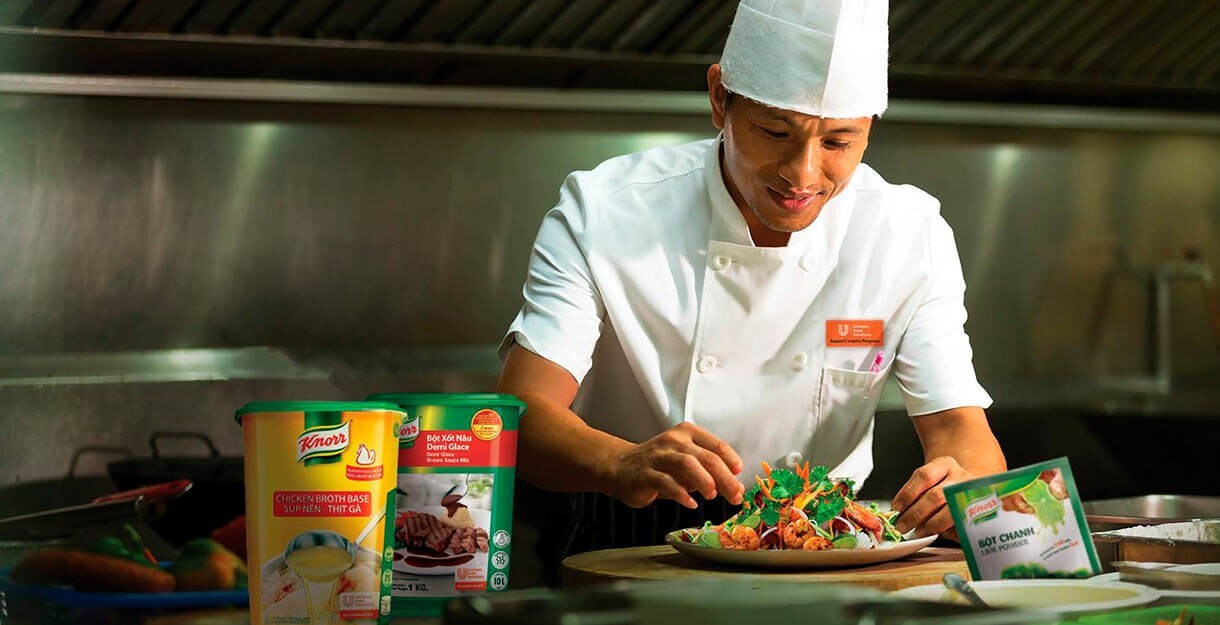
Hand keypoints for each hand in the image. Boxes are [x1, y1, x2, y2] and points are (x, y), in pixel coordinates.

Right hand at [604, 422, 744, 508]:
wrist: (619, 466)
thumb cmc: (656, 465)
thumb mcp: (686, 465)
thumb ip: (709, 474)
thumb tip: (736, 487)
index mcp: (687, 434)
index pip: (716, 445)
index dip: (731, 460)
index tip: (739, 474)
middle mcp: (673, 441)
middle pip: (706, 457)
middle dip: (724, 477)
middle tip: (734, 493)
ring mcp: (658, 456)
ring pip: (686, 463)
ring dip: (704, 480)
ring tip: (712, 494)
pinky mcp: (645, 473)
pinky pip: (665, 482)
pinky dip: (680, 493)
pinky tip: (689, 502)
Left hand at [890, 456, 973, 539]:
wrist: (971, 489)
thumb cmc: (945, 487)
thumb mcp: (931, 481)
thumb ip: (916, 494)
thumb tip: (898, 515)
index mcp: (945, 464)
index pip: (924, 476)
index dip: (907, 494)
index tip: (896, 509)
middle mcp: (961, 477)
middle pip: (936, 496)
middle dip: (915, 514)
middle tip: (903, 526)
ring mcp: (974, 495)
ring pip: (949, 512)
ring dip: (930, 525)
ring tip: (918, 531)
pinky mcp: (982, 513)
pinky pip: (962, 524)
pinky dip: (948, 531)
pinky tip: (939, 533)